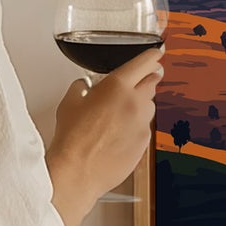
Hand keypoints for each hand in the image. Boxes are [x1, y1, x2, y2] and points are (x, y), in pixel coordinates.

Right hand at [46, 46, 163, 225]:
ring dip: (140, 105)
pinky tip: (119, 134)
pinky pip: (145, 128)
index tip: (156, 53)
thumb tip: (84, 86)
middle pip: (152, 82)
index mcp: (117, 86)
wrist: (78, 171)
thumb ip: (81, 87)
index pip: (144, 62)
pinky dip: (136, 126)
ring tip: (119, 114)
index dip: (152, 56)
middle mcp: (135, 102)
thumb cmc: (72, 138)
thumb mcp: (69, 102)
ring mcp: (143, 124)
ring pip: (149, 106)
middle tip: (137, 82)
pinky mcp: (145, 143)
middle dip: (146, 79)